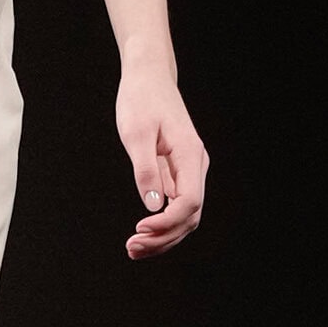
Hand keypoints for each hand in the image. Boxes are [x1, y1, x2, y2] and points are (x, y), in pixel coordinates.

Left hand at [116, 68, 207, 257]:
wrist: (148, 77)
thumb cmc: (141, 100)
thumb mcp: (136, 133)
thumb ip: (146, 170)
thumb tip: (153, 206)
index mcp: (190, 155)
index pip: (189, 203)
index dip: (166, 223)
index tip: (139, 229)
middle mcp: (196, 166)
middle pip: (190, 216)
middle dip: (163, 237)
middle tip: (132, 249)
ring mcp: (189, 170)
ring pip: (184, 215)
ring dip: (162, 236)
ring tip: (134, 248)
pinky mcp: (178, 172)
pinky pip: (175, 205)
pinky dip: (161, 223)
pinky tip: (142, 233)